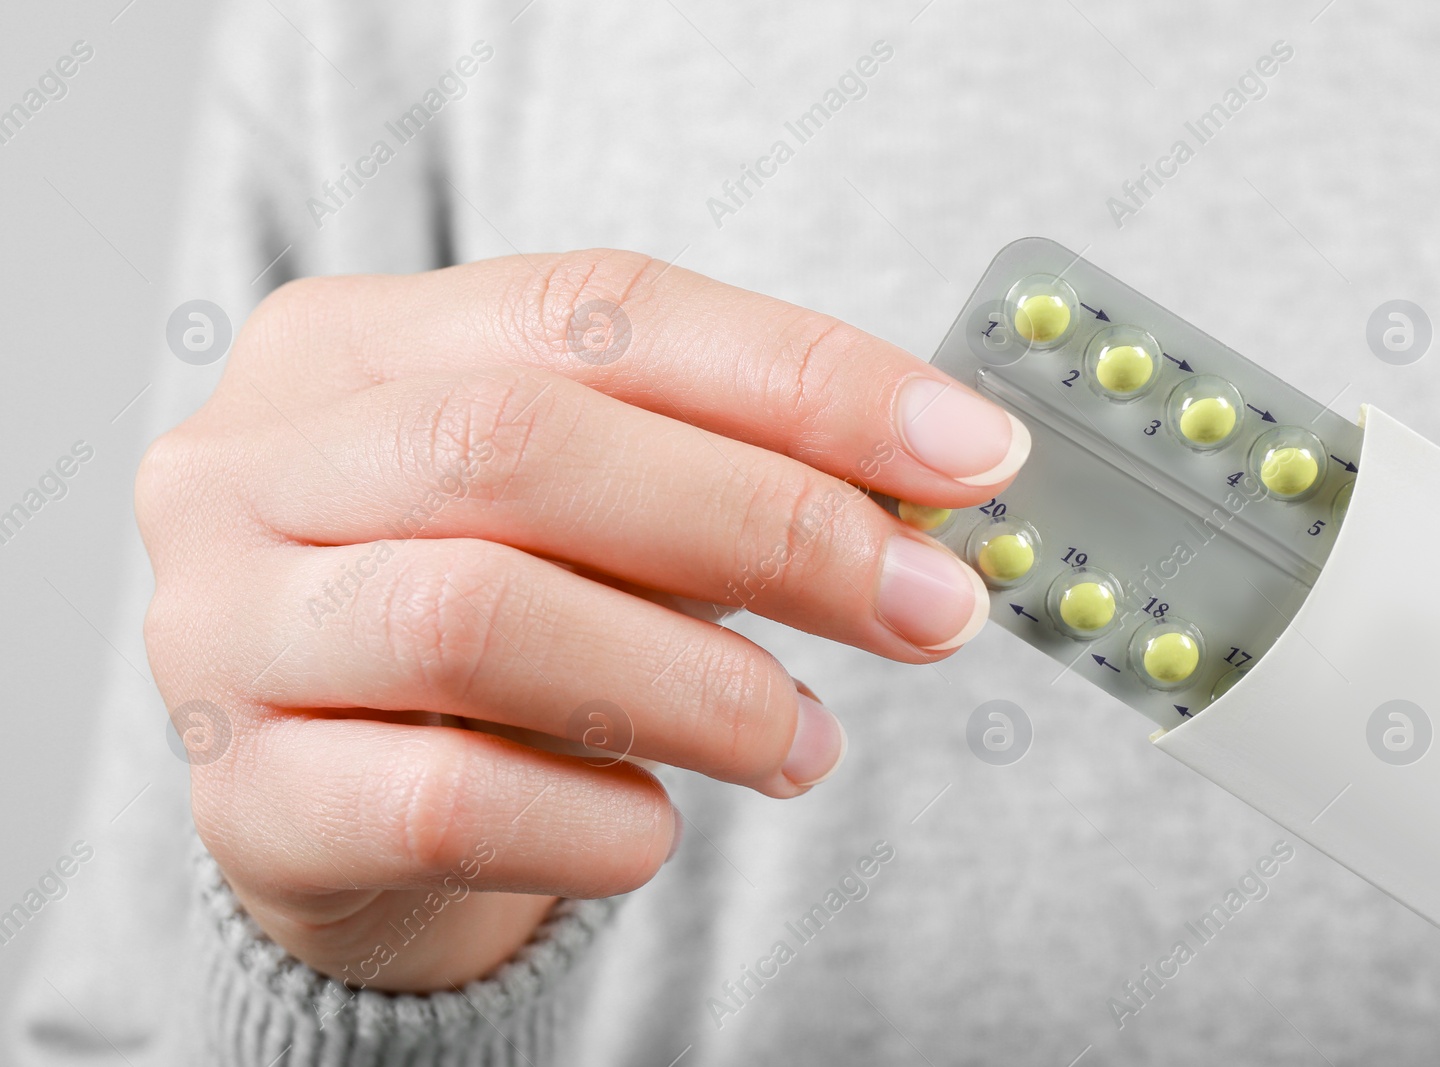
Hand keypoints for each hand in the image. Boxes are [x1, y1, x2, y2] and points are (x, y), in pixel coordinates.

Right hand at [136, 250, 1028, 990]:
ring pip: (479, 618)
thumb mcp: (588, 514)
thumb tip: (926, 487)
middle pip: (523, 444)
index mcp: (353, 342)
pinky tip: (653, 828)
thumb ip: (718, 478)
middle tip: (927, 609)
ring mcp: (221, 631)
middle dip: (768, 522)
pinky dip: (598, 820)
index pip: (596, 309)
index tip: (967, 451)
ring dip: (700, 687)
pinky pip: (445, 801)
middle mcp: (254, 465)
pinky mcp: (237, 799)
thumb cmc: (488, 621)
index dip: (801, 374)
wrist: (326, 801)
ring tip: (805, 744)